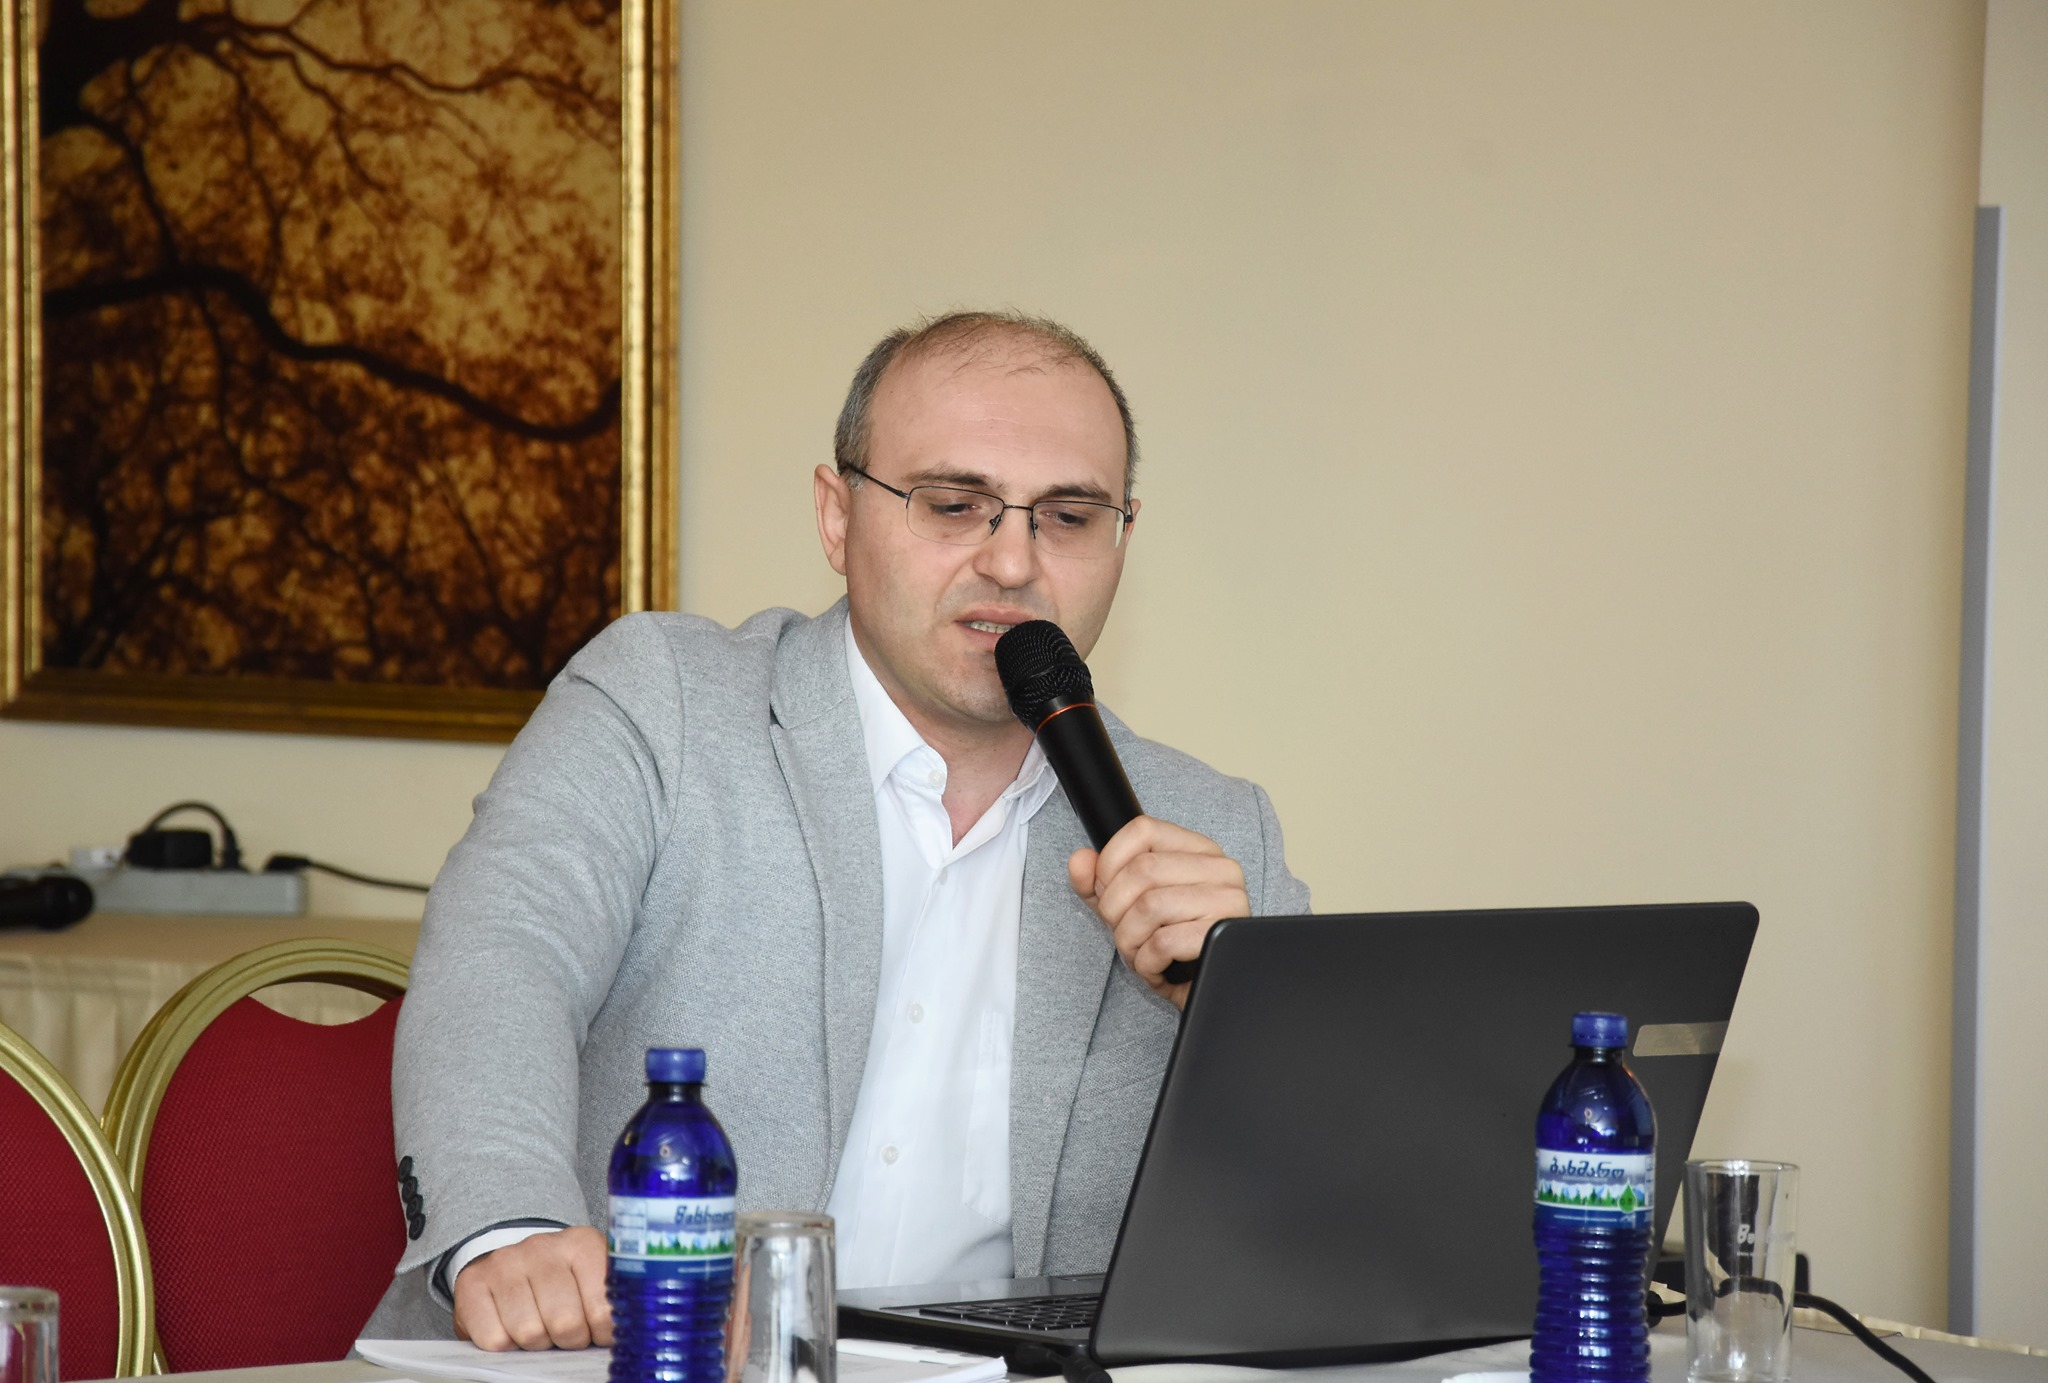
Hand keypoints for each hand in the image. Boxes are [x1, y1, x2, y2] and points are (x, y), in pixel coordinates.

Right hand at [453, 1225, 611, 1350]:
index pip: (603, 1310)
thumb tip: (621, 1338)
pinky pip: (494, 1339)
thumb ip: (609, 1302)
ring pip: (529, 1333)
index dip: (602, 1334)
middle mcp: (542, 1247)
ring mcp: (505, 1262)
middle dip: (568, 1339)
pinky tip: (511, 1329)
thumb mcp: (592, 1281)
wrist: (512, 1263)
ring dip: (536, 1343)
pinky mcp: (472, 1283)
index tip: (598, 1333)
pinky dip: (505, 1346)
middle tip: (567, 1333)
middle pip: (565, 1324)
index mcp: (582, 1244)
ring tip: (540, 1329)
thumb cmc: (560, 1282)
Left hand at [1068, 815, 1249, 1008]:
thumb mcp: (1126, 907)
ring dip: (1130, 940)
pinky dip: (1147, 963)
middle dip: (1115, 909)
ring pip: (1149, 906)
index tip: (1107, 891)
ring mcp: (1228, 900)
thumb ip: (1098, 881)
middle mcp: (1219, 868)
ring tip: (1140, 952)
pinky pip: (1163, 942)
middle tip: (1123, 932)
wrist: (1203, 990)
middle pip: (1142, 870)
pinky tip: (1157, 967)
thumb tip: (1080, 860)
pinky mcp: (1222, 935)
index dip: (1110, 862)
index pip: (1143, 830)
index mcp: (1198, 850)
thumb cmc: (1170, 945)